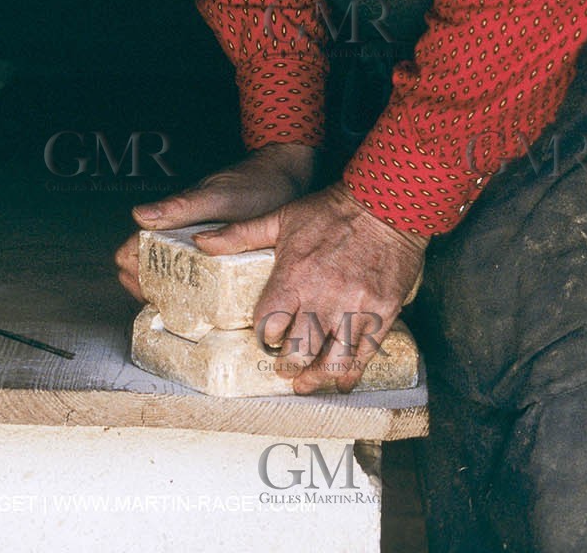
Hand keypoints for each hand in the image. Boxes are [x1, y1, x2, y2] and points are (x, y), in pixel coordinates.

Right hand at [114, 143, 317, 299]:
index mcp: (170, 222)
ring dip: (175, 297)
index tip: (149, 296)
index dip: (131, 276)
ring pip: (173, 279)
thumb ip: (180, 207)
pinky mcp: (220, 257)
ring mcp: (200, 248)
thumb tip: (140, 215)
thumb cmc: (252, 183)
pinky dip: (201, 295)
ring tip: (194, 315)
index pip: (130, 252)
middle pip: (147, 272)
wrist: (286, 178)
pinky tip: (216, 308)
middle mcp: (180, 237)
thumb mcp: (218, 198)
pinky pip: (201, 281)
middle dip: (151, 293)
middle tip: (174, 311)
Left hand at [193, 182, 428, 393]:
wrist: (384, 203)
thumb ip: (241, 234)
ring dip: (315, 378)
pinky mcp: (381, 313)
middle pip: (298, 351)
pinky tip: (341, 382)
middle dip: (287, 365)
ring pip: (331, 362)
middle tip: (284, 368)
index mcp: (294, 276)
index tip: (266, 336)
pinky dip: (350, 374)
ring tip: (306, 382)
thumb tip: (201, 242)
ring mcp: (354, 308)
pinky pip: (364, 355)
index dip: (264, 335)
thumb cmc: (331, 210)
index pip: (268, 325)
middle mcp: (323, 297)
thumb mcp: (282, 217)